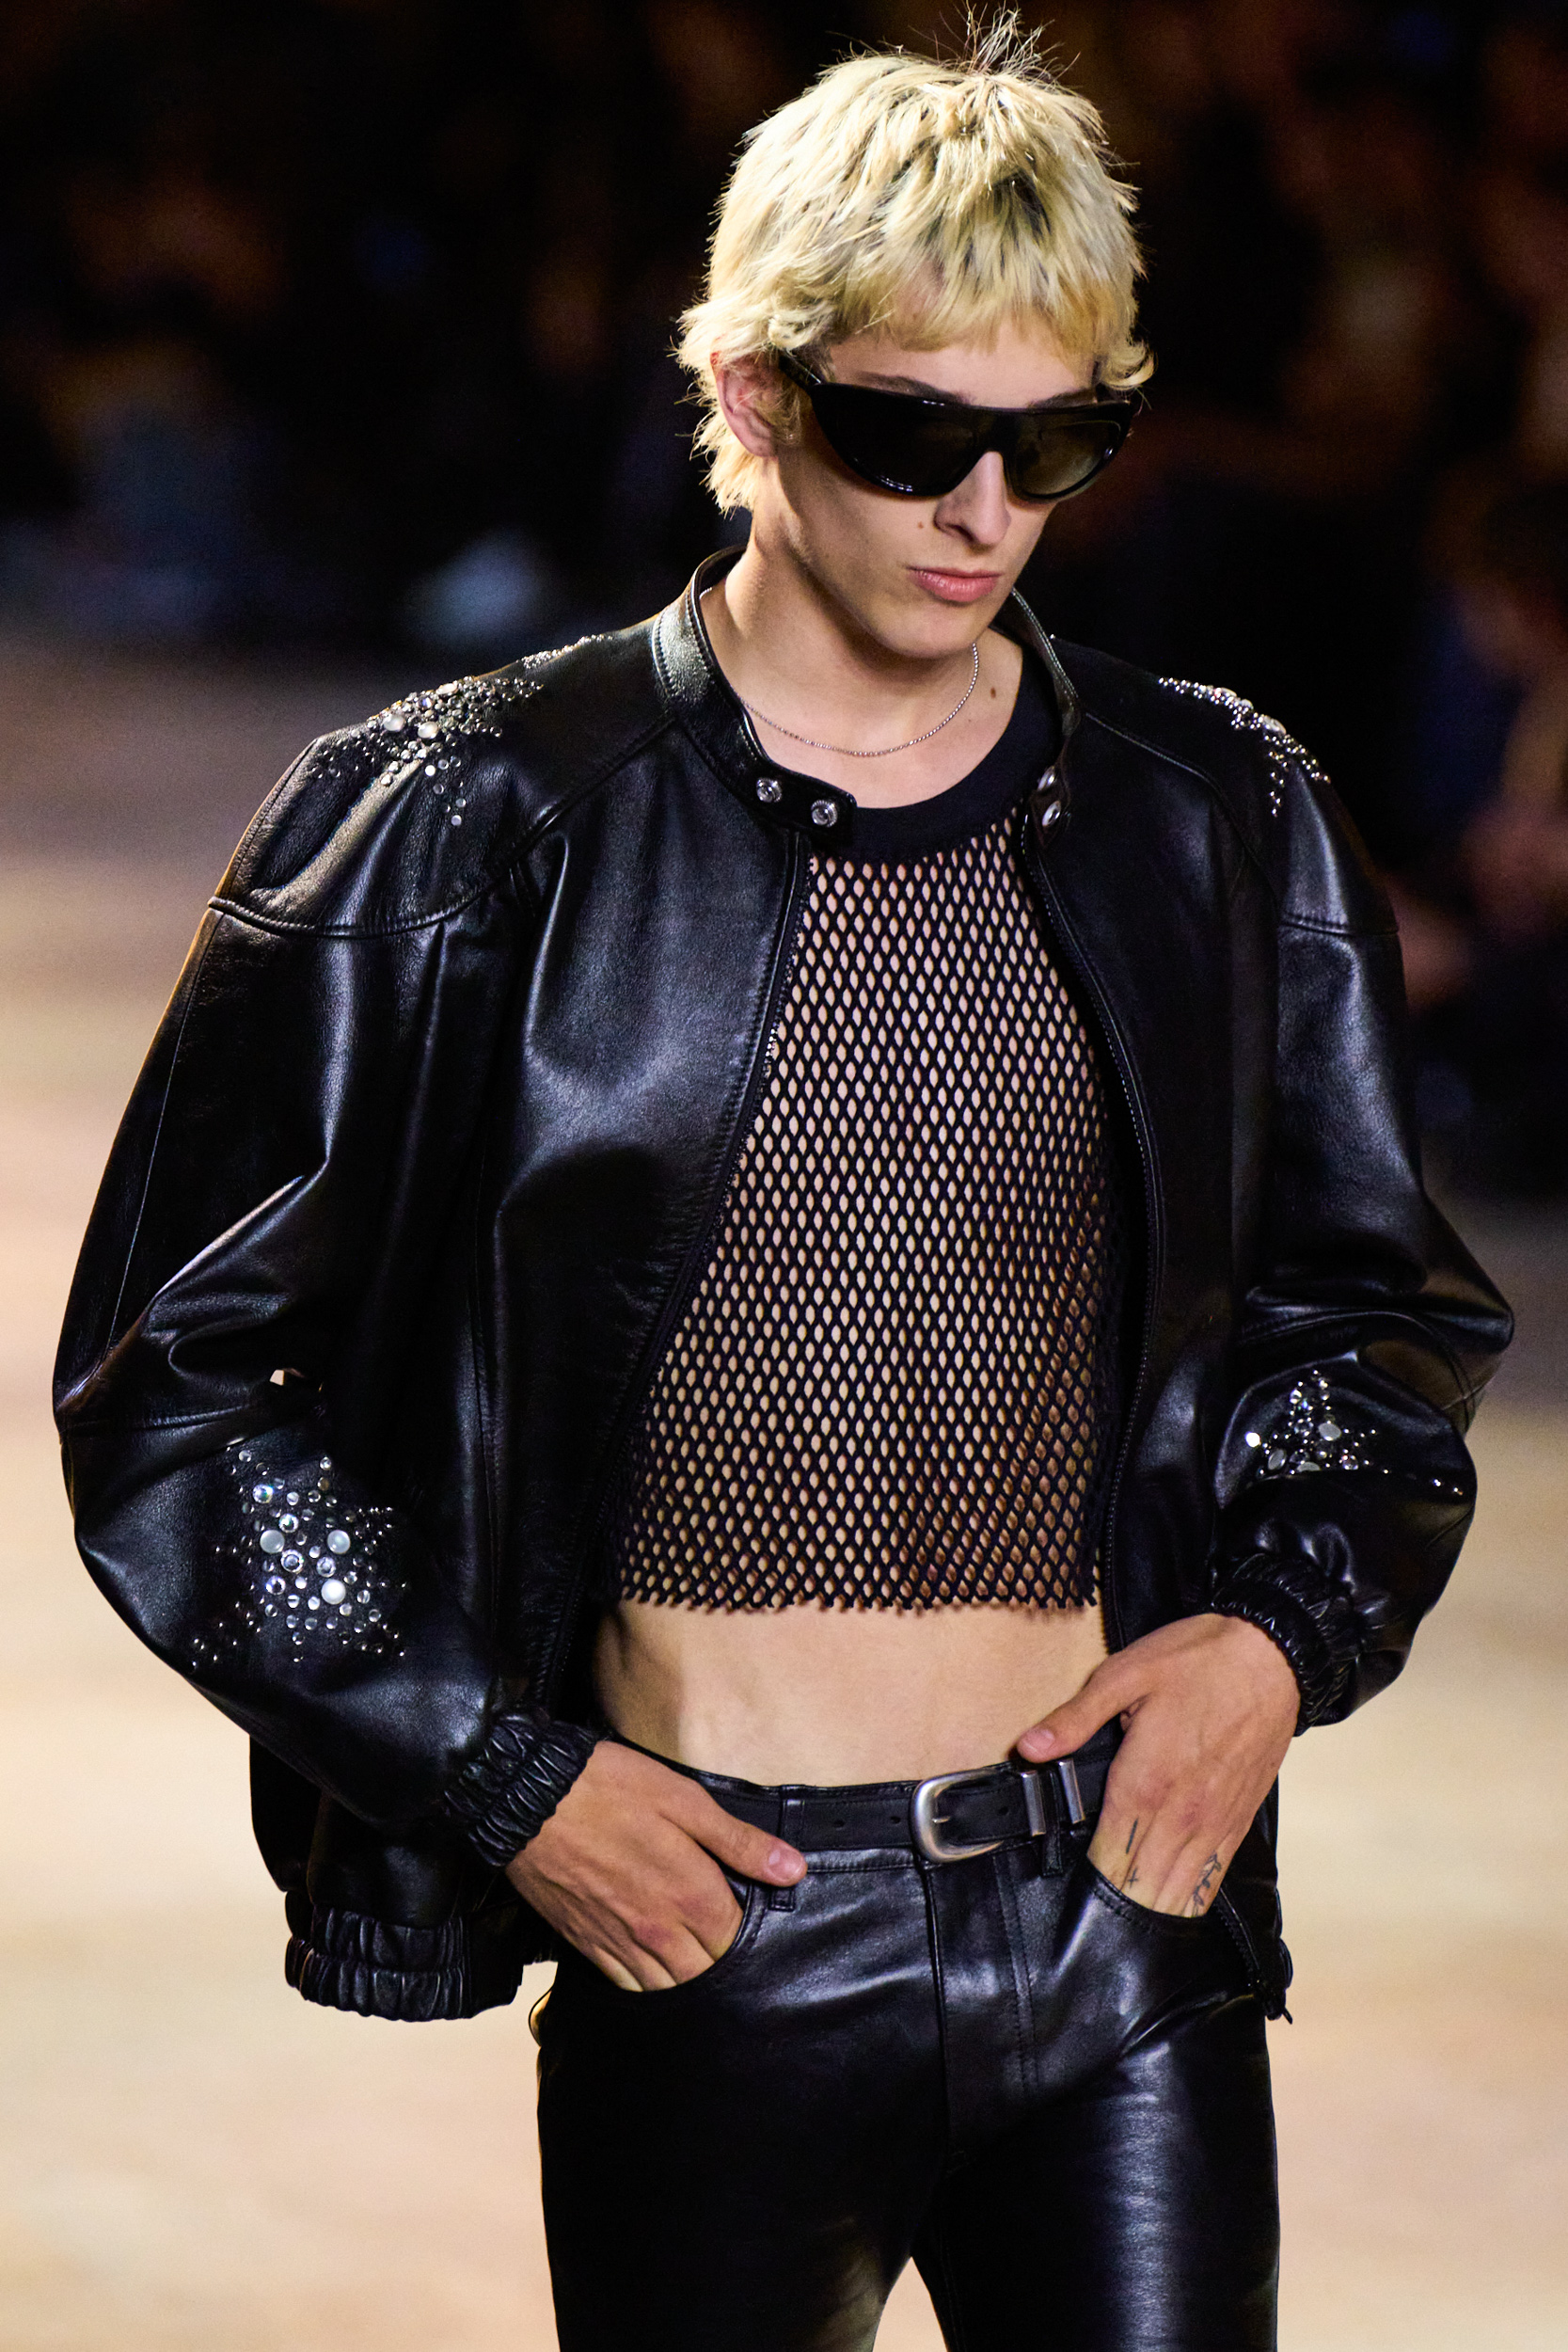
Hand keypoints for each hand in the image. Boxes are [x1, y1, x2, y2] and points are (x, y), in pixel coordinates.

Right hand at [504, 1741, 805, 1989]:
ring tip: (698, 1962)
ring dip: (688, 1982)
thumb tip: (793, 1870)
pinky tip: (655, 1972)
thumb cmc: (611, 1788)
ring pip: (669, 1990)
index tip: (753, 1916)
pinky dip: (647, 1988)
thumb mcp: (685, 1801)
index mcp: (691, 1895)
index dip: (752, 1934)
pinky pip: (627, 1987)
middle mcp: (659, 1931)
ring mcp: (620, 1944)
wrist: (531, 1797)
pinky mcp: (587, 1945)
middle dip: (724, 1965)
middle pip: (707, 1975)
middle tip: (727, 1942)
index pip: (739, 1941)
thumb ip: (739, 1842)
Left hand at [1016, 1615, 1298, 1917]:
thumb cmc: (1196, 1659)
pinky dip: (1189, 1899)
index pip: (1109, 1860)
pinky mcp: (1239, 1821)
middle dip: (1114, 1908)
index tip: (1068, 1896)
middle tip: (1088, 1925)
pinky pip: (1213, 1878)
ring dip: (1151, 1912)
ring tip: (1125, 1933)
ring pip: (1179, 1892)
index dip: (1086, 1886)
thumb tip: (1030, 1748)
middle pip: (1142, 1888)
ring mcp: (1215, 1823)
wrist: (1271, 1655)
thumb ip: (1074, 1719)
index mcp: (1145, 1783)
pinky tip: (1172, 1910)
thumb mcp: (1123, 1675)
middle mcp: (1182, 1815)